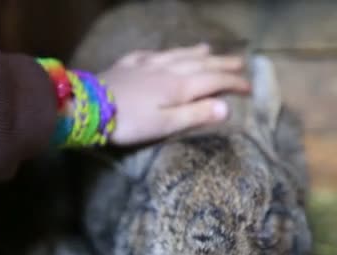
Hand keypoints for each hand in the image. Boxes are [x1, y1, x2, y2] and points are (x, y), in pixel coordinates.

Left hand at [98, 43, 249, 145]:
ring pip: (178, 55)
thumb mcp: (166, 125)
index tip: (249, 87)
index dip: (233, 83)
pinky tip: (163, 53)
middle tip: (240, 62)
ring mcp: (146, 65)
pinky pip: (151, 54)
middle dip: (221, 63)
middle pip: (200, 63)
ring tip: (209, 49)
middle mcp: (167, 70)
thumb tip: (227, 107)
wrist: (87, 107)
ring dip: (196, 52)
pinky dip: (164, 52)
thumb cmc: (128, 122)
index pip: (214, 81)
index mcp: (179, 86)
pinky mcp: (128, 65)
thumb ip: (196, 114)